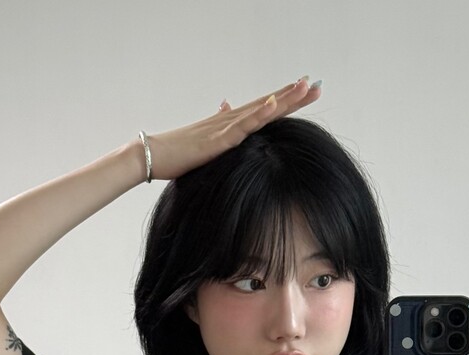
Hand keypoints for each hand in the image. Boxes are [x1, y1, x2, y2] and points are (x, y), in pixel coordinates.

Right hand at [141, 77, 320, 181]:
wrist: (152, 155)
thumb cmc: (176, 152)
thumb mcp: (203, 142)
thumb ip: (218, 126)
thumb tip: (226, 106)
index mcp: (229, 123)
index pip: (263, 108)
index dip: (285, 98)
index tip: (305, 89)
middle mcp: (229, 120)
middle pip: (267, 104)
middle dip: (292, 95)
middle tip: (316, 84)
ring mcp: (223, 129)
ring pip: (259, 110)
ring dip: (282, 98)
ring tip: (304, 87)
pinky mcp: (216, 141)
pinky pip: (241, 127)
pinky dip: (258, 115)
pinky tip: (273, 105)